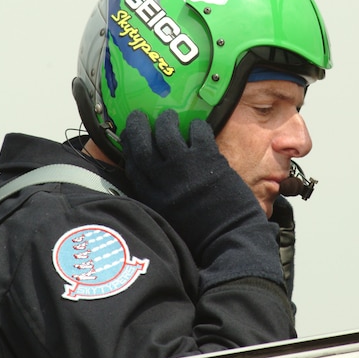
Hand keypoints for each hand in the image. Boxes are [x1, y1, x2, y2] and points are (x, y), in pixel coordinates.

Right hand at [121, 110, 282, 286]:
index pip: (131, 163)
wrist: (229, 240)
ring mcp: (184, 167)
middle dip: (137, 126)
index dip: (128, 146)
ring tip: (169, 117)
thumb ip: (157, 197)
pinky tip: (197, 127)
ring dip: (166, 120)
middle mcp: (162, 179)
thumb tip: (154, 177)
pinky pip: (196, 132)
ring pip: (166, 131)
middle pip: (140, 143)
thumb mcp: (167, 218)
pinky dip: (196, 125)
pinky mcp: (208, 159)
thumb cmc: (202, 235)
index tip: (130, 137)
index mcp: (151, 197)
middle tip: (140, 116)